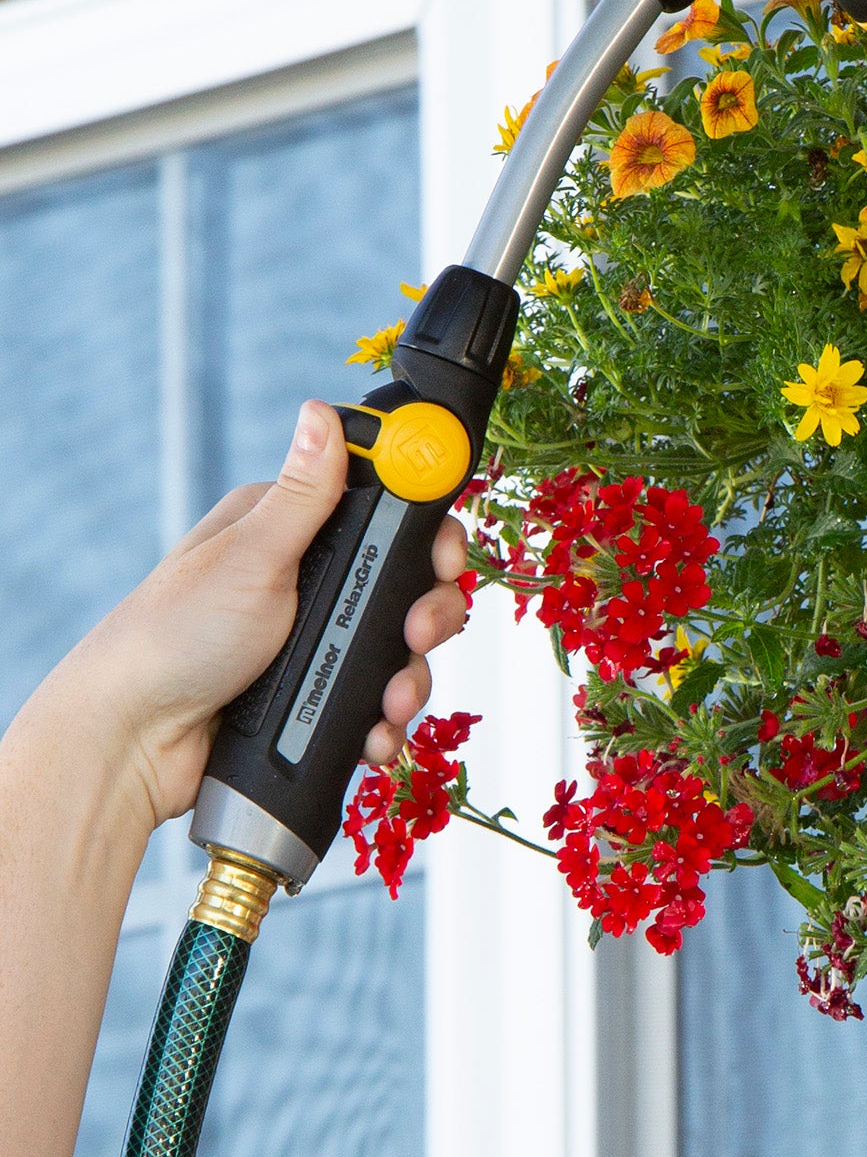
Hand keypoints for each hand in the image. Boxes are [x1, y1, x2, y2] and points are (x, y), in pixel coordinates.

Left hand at [31, 400, 467, 837]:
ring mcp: (314, 639)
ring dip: (409, 677)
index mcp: (290, 529)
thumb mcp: (250, 557)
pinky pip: (375, 698)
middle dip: (427, 615)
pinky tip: (374, 733)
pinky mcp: (314, 692)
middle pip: (407, 585)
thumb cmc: (171, 638)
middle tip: (418, 634)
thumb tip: (321, 412)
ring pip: (400, 647)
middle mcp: (308, 580)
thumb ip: (305, 493)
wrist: (132, 745)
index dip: (428, 533)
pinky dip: (386, 719)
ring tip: (389, 703)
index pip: (387, 513)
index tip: (445, 556)